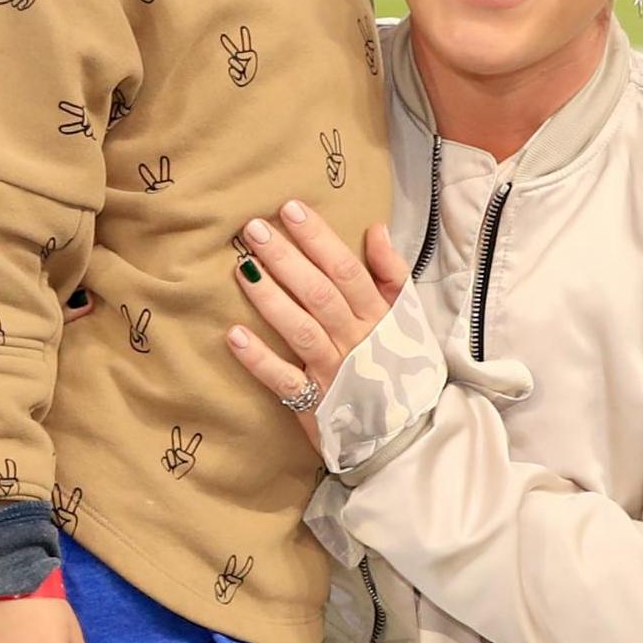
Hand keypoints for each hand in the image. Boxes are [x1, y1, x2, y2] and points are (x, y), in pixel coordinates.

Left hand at [226, 202, 407, 449]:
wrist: (406, 433)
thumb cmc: (400, 364)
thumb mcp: (407, 317)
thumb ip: (392, 273)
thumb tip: (376, 228)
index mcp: (378, 317)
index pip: (346, 270)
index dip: (319, 239)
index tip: (291, 209)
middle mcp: (356, 341)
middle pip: (319, 294)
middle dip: (287, 259)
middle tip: (254, 230)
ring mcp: (334, 372)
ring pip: (301, 330)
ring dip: (270, 299)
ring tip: (242, 268)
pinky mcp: (314, 404)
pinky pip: (283, 380)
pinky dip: (259, 360)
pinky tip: (234, 335)